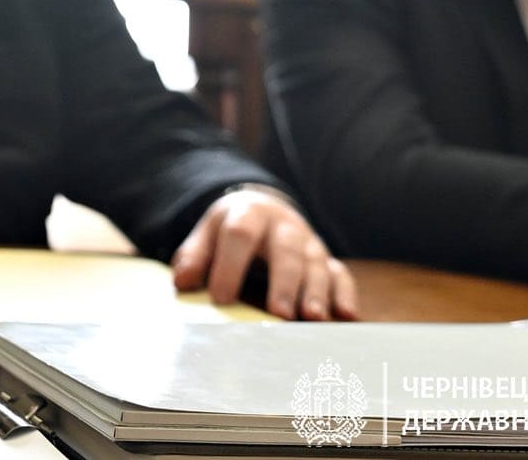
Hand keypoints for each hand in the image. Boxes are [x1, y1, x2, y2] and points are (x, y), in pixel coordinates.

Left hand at [170, 187, 355, 320]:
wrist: (263, 209)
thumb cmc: (230, 230)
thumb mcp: (208, 233)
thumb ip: (195, 256)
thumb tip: (182, 283)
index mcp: (249, 213)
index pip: (239, 234)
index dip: (229, 265)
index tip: (220, 298)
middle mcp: (283, 225)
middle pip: (285, 250)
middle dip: (283, 282)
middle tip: (279, 313)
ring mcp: (308, 242)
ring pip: (316, 264)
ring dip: (315, 292)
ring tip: (312, 318)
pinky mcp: (326, 259)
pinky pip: (340, 274)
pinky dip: (344, 293)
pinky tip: (345, 314)